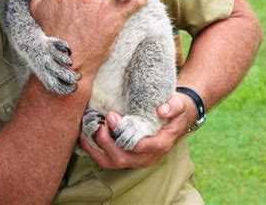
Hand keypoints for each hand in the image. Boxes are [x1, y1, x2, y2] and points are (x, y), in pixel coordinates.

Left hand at [79, 92, 197, 168]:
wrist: (177, 117)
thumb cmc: (177, 109)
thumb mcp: (180, 103)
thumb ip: (173, 106)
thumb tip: (161, 110)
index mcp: (160, 144)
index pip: (139, 147)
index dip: (122, 133)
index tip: (112, 116)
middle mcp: (147, 156)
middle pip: (122, 158)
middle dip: (106, 142)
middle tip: (99, 121)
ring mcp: (136, 158)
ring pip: (111, 162)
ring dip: (96, 149)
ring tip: (87, 129)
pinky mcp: (127, 154)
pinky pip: (108, 159)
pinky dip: (94, 149)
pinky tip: (86, 134)